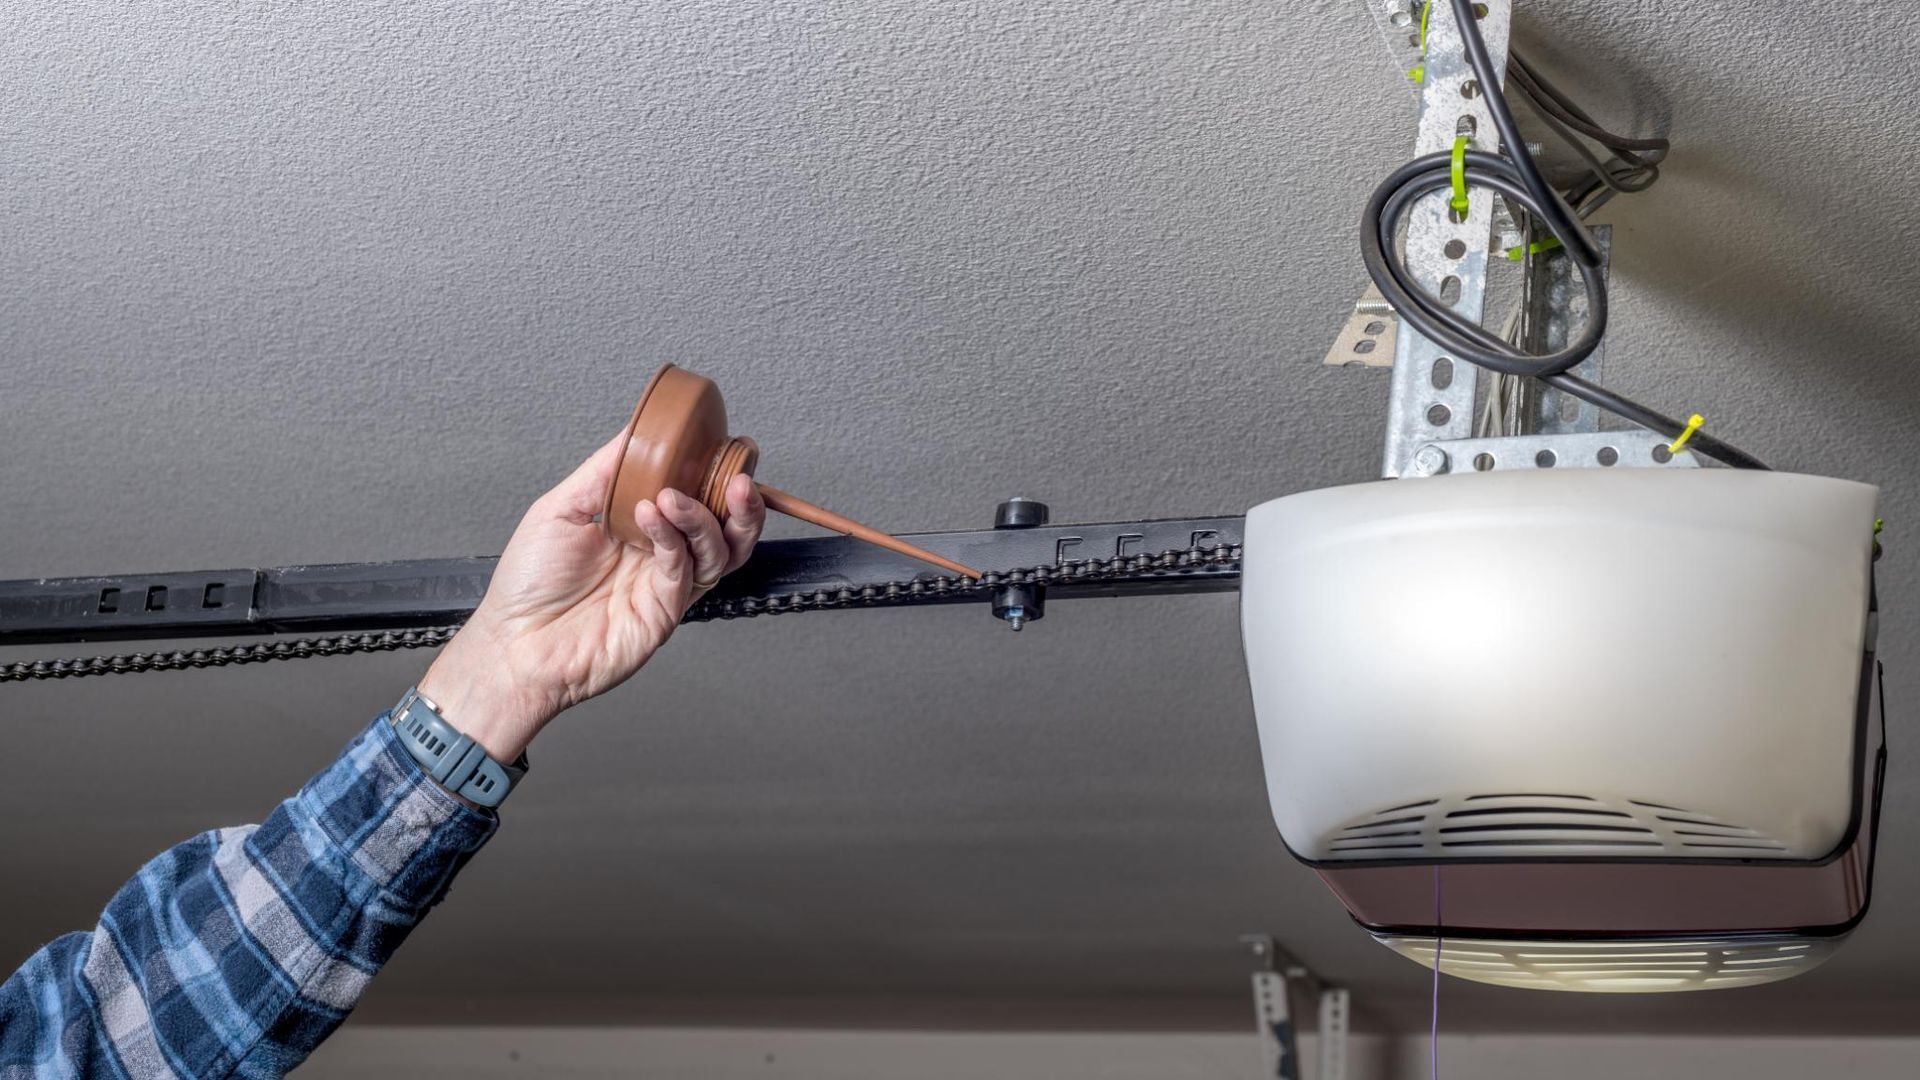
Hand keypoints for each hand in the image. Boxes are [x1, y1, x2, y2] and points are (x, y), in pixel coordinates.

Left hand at [418, 431, 764, 762]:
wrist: (514, 644)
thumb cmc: (528, 585)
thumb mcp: (560, 508)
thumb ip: (604, 470)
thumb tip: (635, 432)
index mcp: (641, 528)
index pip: (695, 496)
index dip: (716, 475)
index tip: (724, 449)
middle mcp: (661, 556)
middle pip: (724, 527)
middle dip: (739, 501)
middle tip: (736, 478)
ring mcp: (666, 585)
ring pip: (718, 550)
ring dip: (704, 516)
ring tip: (674, 497)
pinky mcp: (665, 611)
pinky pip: (684, 569)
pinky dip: (673, 538)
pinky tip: (651, 515)